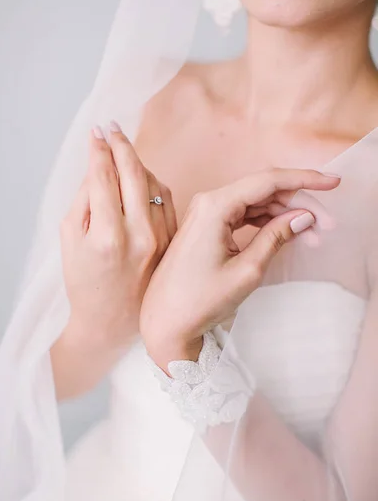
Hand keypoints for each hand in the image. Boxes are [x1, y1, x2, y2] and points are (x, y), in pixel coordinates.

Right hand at [59, 123, 175, 358]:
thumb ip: (84, 199)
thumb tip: (97, 165)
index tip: (96, 132)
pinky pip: (167, 200)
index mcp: (107, 235)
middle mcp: (139, 235)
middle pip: (134, 173)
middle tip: (112, 128)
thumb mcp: (70, 239)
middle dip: (121, 145)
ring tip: (123, 150)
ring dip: (138, 162)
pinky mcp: (173, 242)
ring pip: (154, 183)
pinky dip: (154, 183)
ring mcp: (161, 239)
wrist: (113, 320)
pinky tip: (142, 175)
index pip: (103, 177)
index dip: (99, 150)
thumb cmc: (86, 282)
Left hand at [140, 168, 339, 370]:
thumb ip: (276, 237)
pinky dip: (267, 222)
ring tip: (313, 236)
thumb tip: (304, 216)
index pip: (268, 180)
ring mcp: (206, 213)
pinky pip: (243, 215)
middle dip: (299, 203)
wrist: (164, 320)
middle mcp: (209, 202)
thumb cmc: (200, 300)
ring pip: (256, 202)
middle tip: (328, 226)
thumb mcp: (246, 270)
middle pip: (264, 190)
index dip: (305, 179)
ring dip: (285, 214)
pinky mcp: (207, 227)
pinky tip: (287, 233)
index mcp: (215, 206)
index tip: (334, 183)